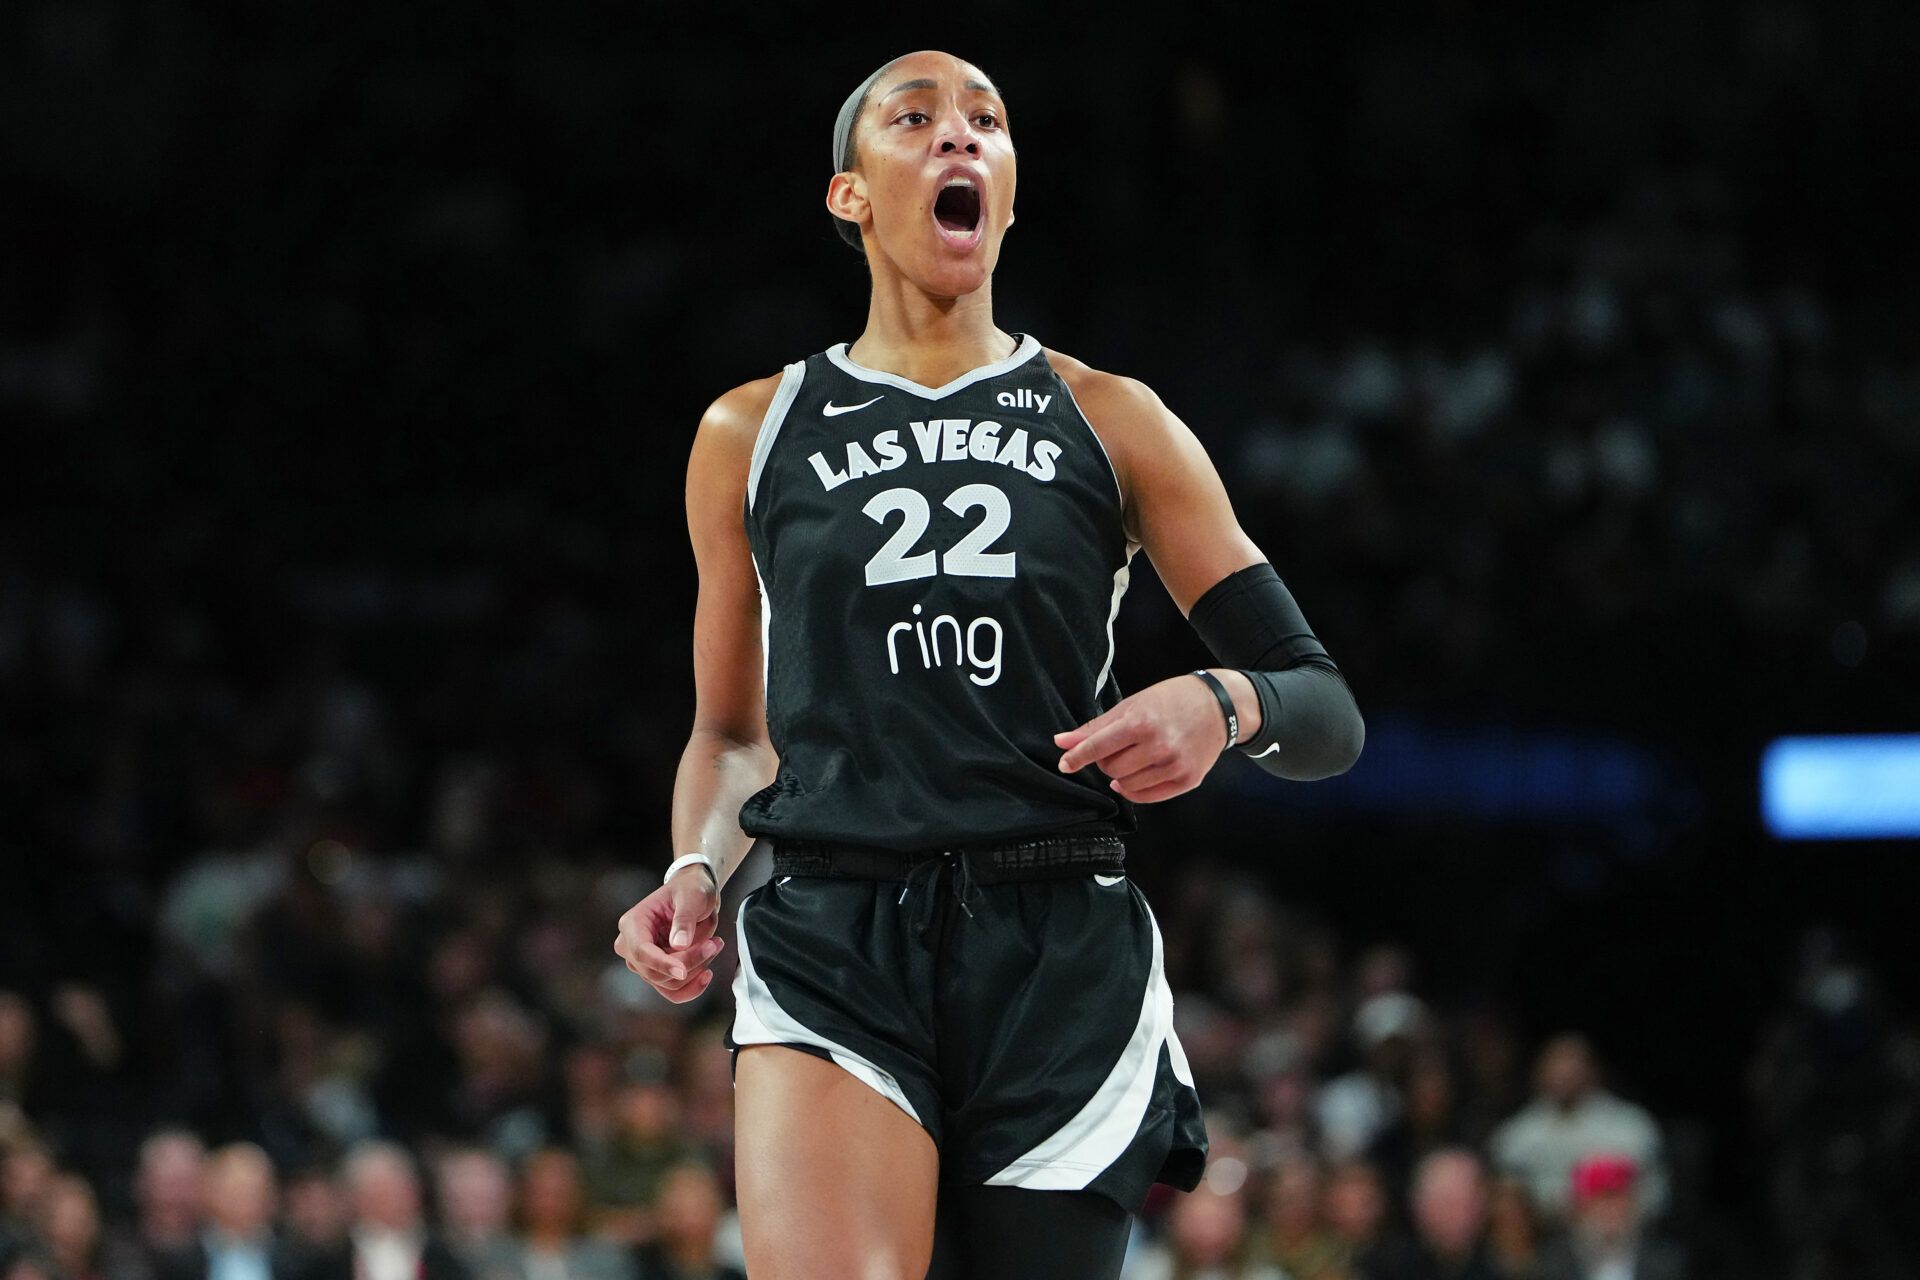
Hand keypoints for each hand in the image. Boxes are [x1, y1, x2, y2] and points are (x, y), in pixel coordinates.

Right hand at [614, 867, 723, 1003]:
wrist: (695, 893)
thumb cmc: (690, 889)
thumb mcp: (691, 896)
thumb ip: (684, 919)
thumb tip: (679, 944)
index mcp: (632, 924)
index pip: (641, 952)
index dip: (662, 964)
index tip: (683, 971)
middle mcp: (631, 946)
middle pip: (657, 971)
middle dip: (690, 961)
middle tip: (715, 943)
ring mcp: (644, 962)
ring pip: (669, 983)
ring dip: (696, 969)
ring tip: (714, 945)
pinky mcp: (658, 973)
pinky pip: (674, 992)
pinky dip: (692, 987)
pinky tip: (707, 972)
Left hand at [1053, 672, 1248, 803]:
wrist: (1219, 706)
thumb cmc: (1172, 700)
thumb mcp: (1133, 705)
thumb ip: (1096, 726)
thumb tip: (1062, 741)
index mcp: (1142, 722)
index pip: (1098, 746)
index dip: (1077, 757)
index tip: (1064, 764)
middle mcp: (1159, 746)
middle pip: (1111, 768)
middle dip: (1105, 761)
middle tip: (1117, 748)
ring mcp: (1175, 765)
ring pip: (1127, 785)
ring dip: (1120, 775)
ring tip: (1132, 758)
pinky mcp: (1188, 780)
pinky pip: (1148, 797)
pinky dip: (1134, 790)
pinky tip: (1135, 776)